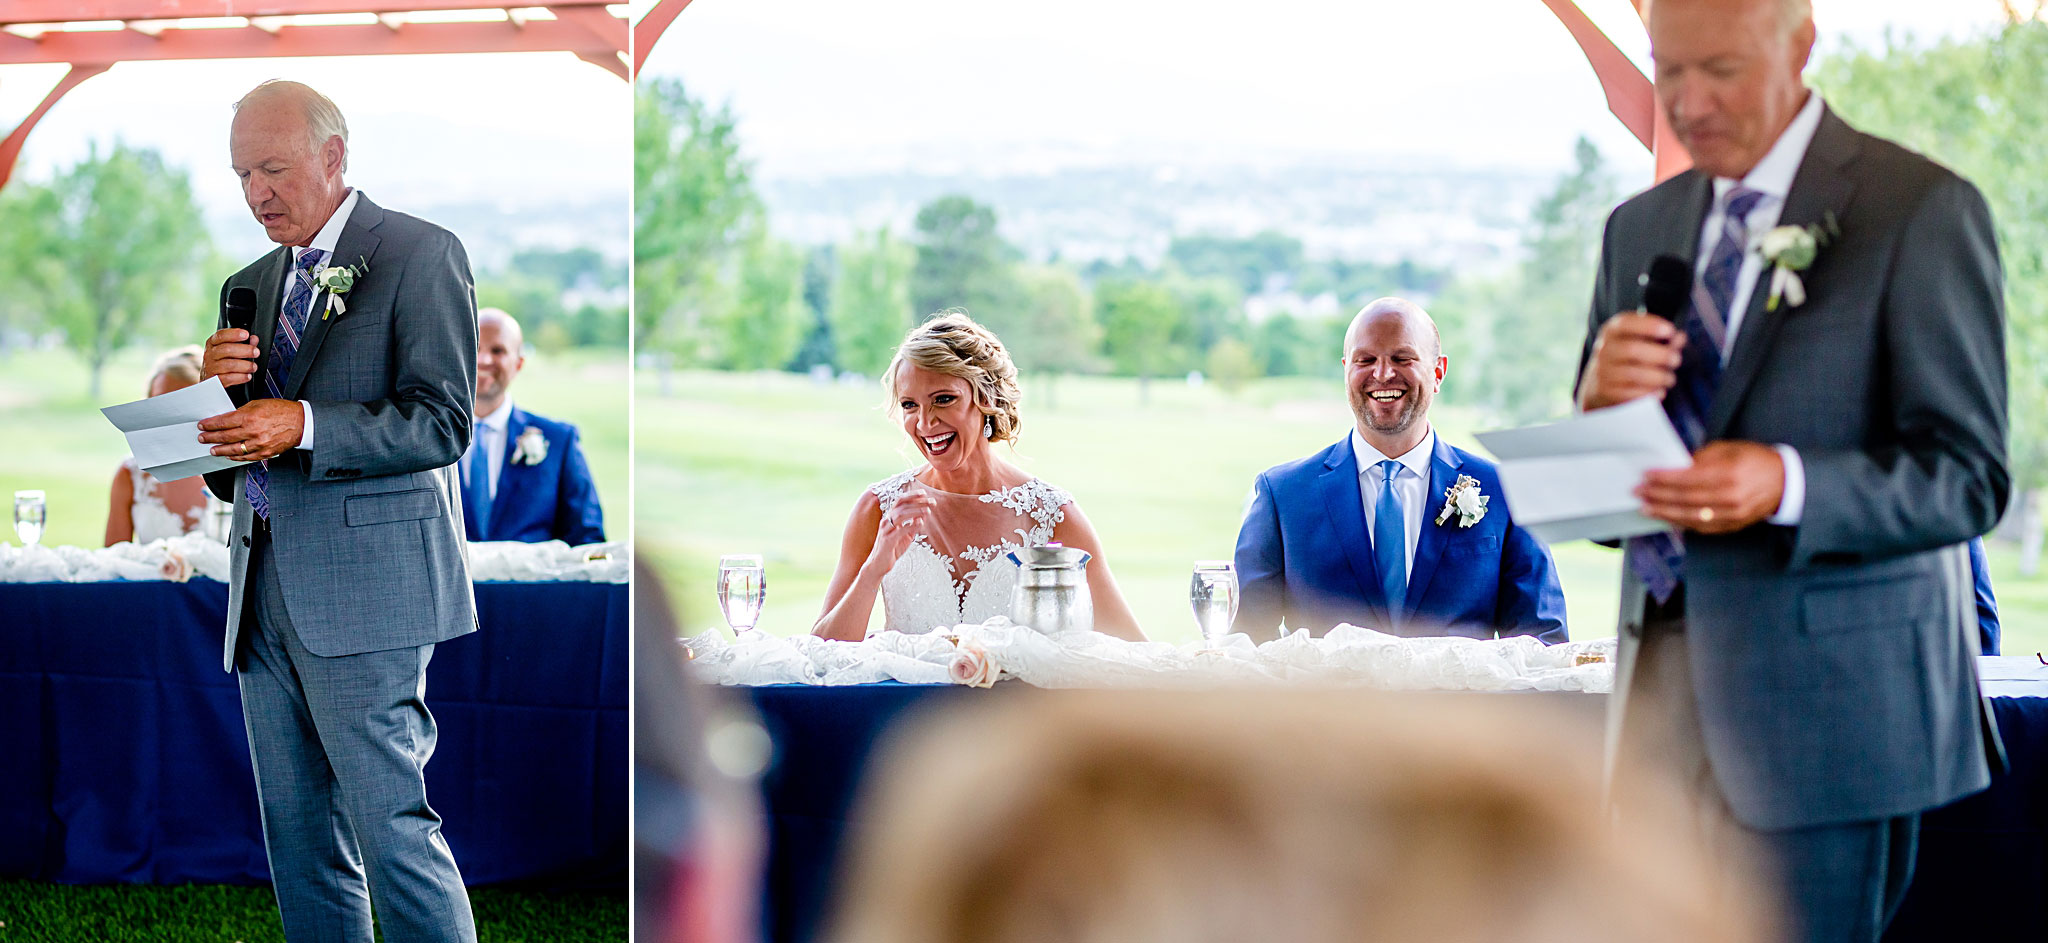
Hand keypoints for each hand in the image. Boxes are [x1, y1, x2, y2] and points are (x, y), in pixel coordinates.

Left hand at [198, 399, 304, 461]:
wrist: (301, 422)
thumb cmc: (281, 411)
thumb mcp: (259, 404)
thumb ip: (242, 412)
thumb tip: (227, 419)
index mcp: (249, 417)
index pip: (223, 422)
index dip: (210, 425)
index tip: (202, 425)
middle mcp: (253, 432)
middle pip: (225, 437)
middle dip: (210, 438)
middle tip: (202, 438)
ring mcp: (259, 444)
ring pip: (234, 450)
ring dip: (220, 450)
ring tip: (212, 450)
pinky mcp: (265, 453)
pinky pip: (247, 457)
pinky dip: (236, 457)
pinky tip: (229, 455)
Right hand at [203, 328, 260, 388]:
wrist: (210, 382)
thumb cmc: (222, 362)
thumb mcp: (230, 351)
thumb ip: (243, 344)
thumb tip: (254, 339)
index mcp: (213, 343)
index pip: (221, 335)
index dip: (234, 334)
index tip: (246, 334)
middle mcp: (210, 354)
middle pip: (226, 349)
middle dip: (244, 350)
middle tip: (256, 352)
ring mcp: (210, 367)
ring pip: (228, 364)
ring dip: (245, 365)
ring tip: (253, 367)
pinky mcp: (213, 380)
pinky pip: (227, 378)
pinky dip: (240, 377)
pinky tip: (248, 376)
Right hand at [869, 485, 938, 567]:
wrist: (879, 565)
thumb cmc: (892, 549)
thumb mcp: (906, 535)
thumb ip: (913, 524)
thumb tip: (924, 514)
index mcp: (890, 518)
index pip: (900, 501)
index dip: (912, 496)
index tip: (925, 493)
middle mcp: (886, 521)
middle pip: (902, 506)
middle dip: (918, 502)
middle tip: (932, 502)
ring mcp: (886, 530)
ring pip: (900, 515)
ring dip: (915, 511)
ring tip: (928, 511)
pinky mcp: (887, 541)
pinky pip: (900, 530)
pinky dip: (911, 525)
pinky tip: (920, 523)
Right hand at [1578, 313, 1683, 410]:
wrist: (1599, 384)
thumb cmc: (1628, 358)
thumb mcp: (1641, 342)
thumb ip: (1662, 339)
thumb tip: (1680, 337)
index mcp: (1611, 331)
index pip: (1626, 323)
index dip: (1649, 326)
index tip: (1670, 330)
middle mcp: (1603, 349)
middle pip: (1633, 350)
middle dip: (1660, 355)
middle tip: (1676, 359)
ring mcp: (1602, 371)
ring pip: (1634, 374)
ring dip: (1658, 377)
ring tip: (1670, 379)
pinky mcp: (1605, 391)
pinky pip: (1630, 393)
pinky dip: (1649, 393)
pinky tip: (1660, 391)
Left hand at [1636, 441, 1784, 533]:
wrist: (1784, 482)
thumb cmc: (1753, 460)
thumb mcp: (1728, 449)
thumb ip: (1700, 458)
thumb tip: (1673, 467)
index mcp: (1730, 473)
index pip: (1688, 478)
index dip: (1664, 478)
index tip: (1646, 475)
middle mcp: (1731, 496)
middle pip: (1686, 498)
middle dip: (1658, 495)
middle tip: (1638, 492)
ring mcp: (1732, 514)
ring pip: (1691, 516)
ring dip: (1664, 512)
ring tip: (1645, 507)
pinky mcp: (1732, 525)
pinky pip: (1701, 527)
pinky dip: (1681, 522)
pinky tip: (1666, 517)